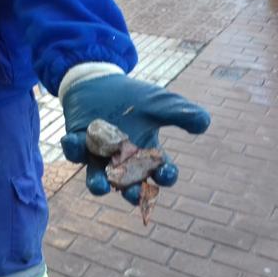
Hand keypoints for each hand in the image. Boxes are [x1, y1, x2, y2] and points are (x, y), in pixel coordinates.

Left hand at [60, 74, 209, 203]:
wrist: (100, 83)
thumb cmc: (133, 97)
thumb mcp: (159, 102)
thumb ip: (181, 113)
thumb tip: (204, 122)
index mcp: (145, 155)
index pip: (158, 173)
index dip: (164, 177)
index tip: (166, 174)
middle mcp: (121, 162)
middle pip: (127, 185)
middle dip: (130, 192)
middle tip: (131, 193)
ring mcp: (97, 155)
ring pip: (97, 177)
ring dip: (98, 183)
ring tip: (101, 186)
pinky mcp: (77, 143)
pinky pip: (74, 151)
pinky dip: (73, 147)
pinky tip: (73, 139)